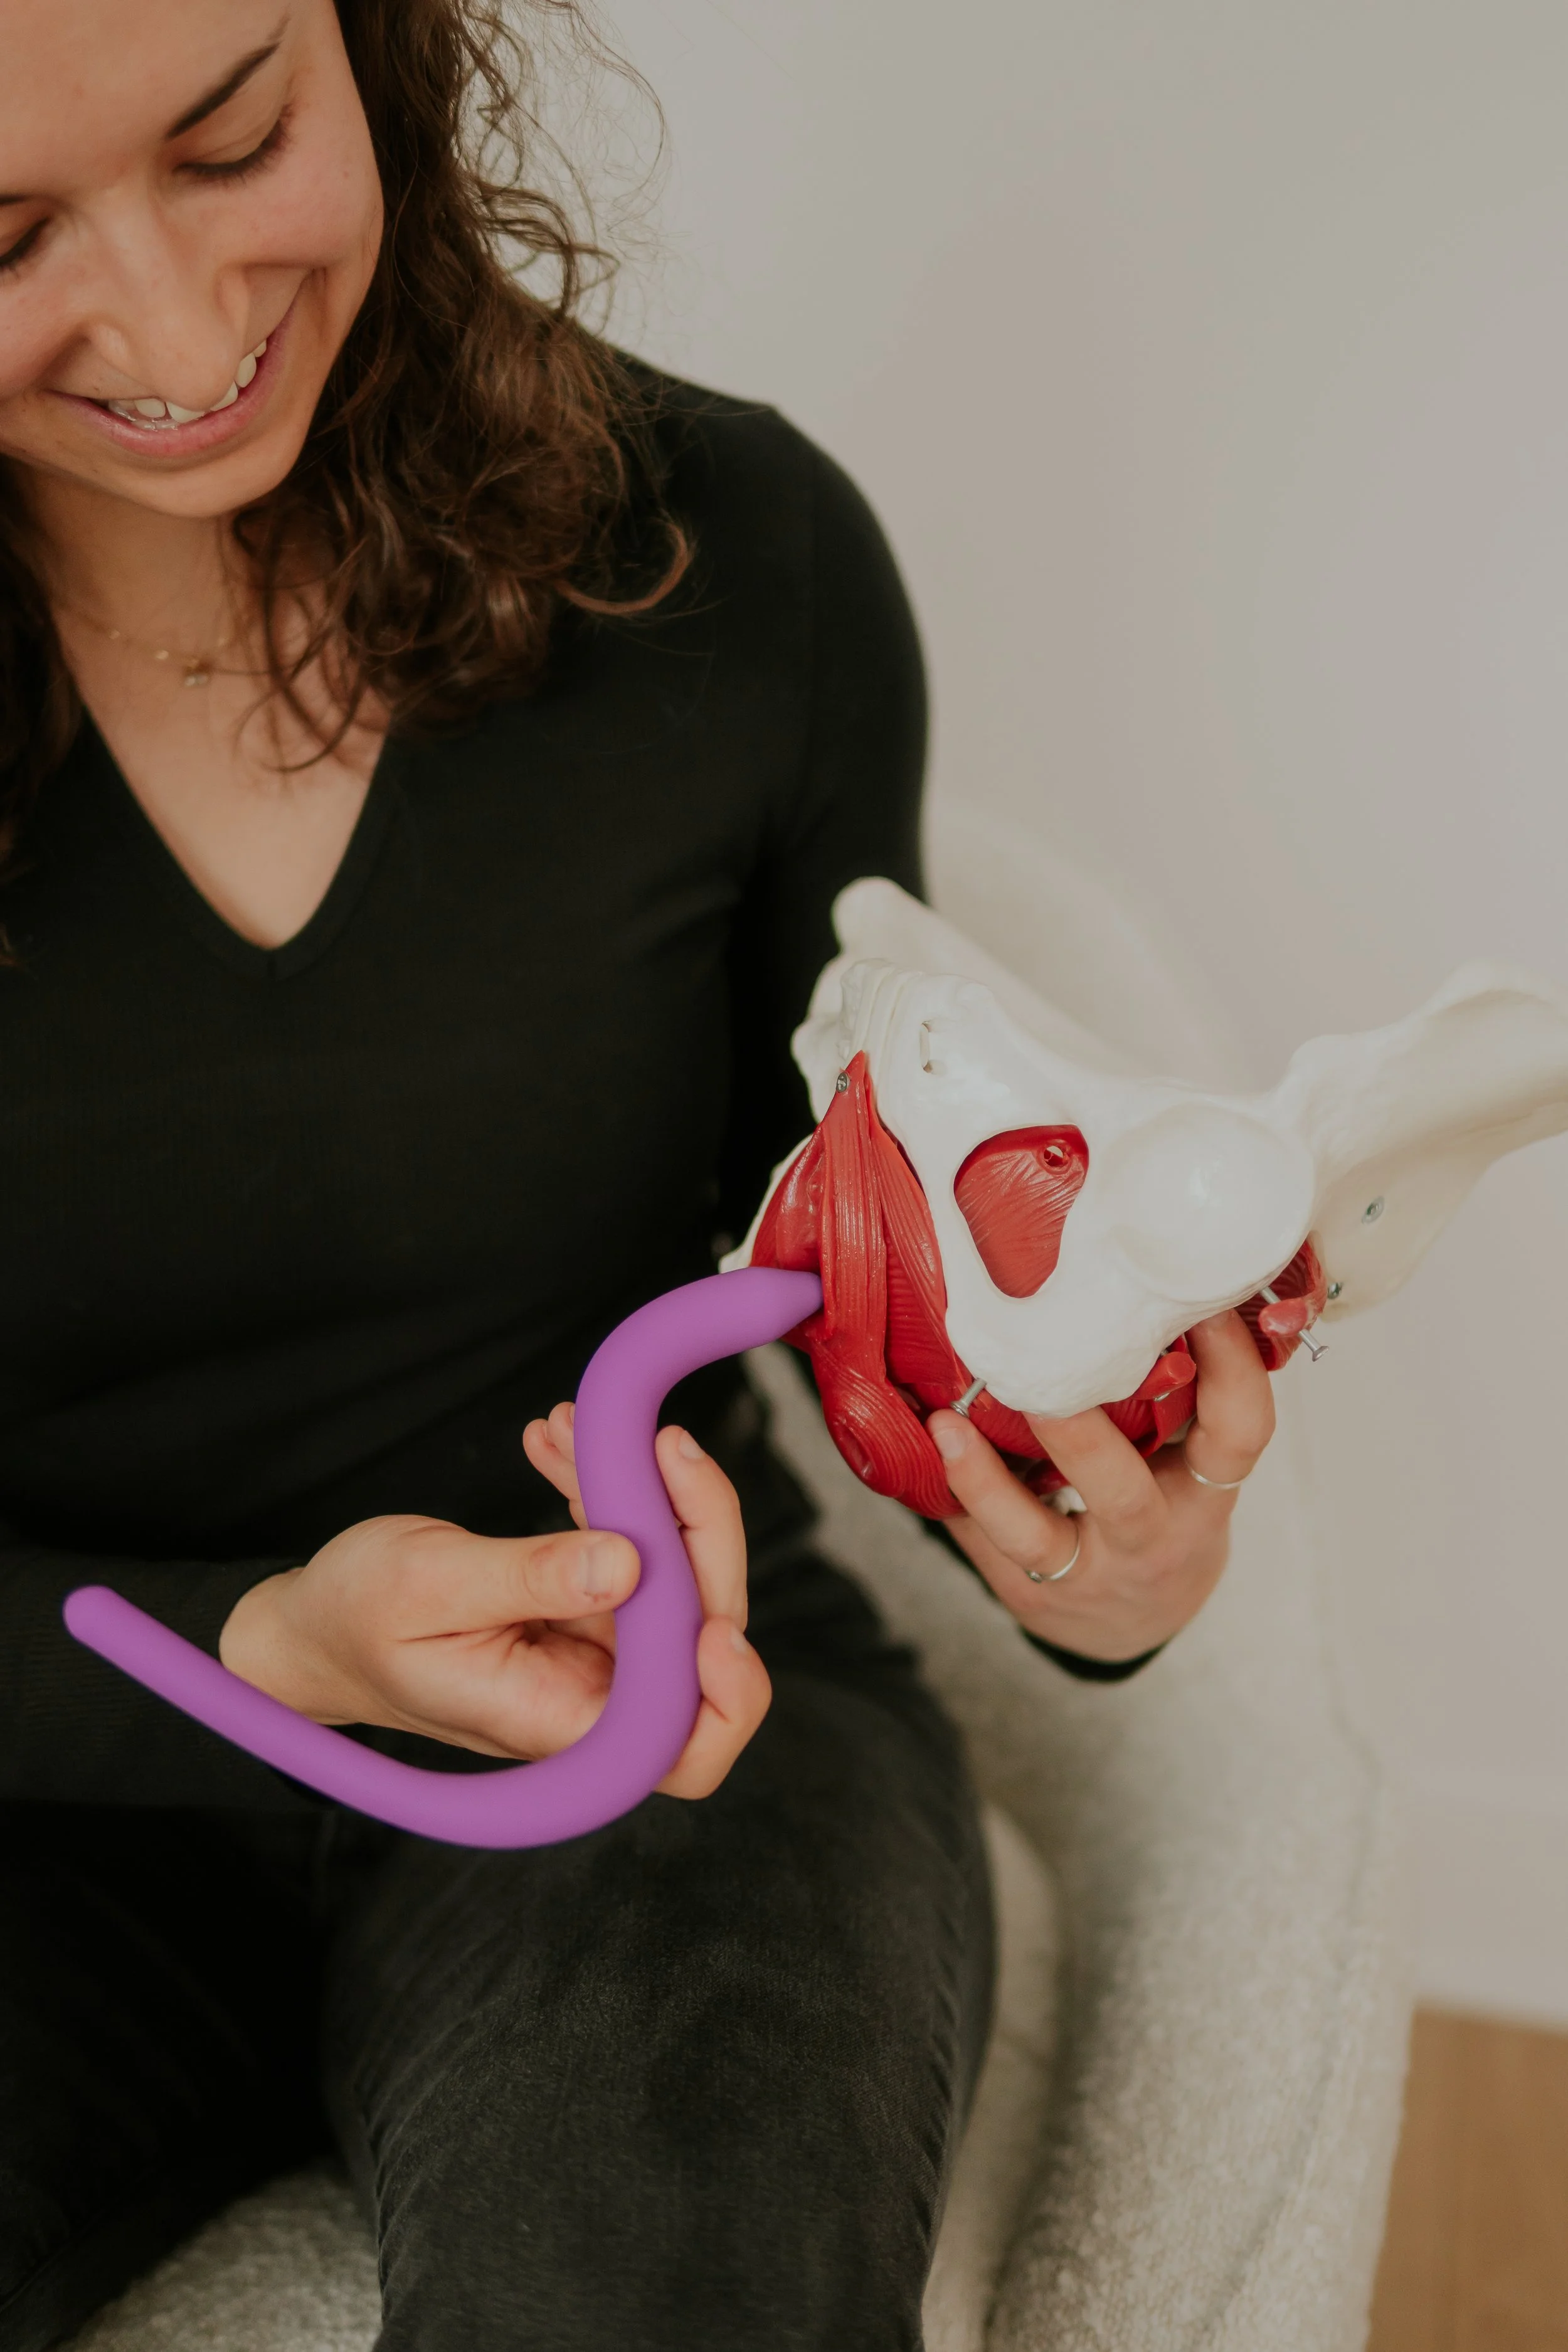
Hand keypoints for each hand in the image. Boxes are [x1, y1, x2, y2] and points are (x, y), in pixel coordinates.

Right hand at [219, 1409, 770, 1796]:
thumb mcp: (426, 1585)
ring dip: (651, 1493)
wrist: (319, 1622)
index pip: (688, 1744)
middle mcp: (594, 1697)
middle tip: (660, 1444)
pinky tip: (564, 1442)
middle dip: (697, 1530)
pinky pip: (632, 1548)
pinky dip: (610, 1489)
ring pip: (679, 1578)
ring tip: (586, 1427)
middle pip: (705, 1633)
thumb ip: (528, 1578)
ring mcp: (598, 1651)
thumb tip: (629, 1564)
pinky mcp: (590, 1606)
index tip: (715, 1613)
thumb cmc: (354, 1619)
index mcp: (559, 1723)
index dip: (729, 1688)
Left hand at [925, 1311, 1274, 1660]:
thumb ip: (1176, 1392)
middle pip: (1123, 1495)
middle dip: (1079, 1437)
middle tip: (1037, 1372)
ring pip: (1035, 1534)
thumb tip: (1128, 1278)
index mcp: (1206, 1493)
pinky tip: (928, 1446)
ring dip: (986, 1479)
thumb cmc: (1163, 1510)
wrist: (1135, 1624)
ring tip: (948, 1422)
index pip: (1239, 1432)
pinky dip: (955, 1495)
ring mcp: (1088, 1575)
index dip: (1232, 1368)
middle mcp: (1153, 1541)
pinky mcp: (1033, 1594)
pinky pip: (986, 1544)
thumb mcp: (1191, 1463)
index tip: (1199, 1303)